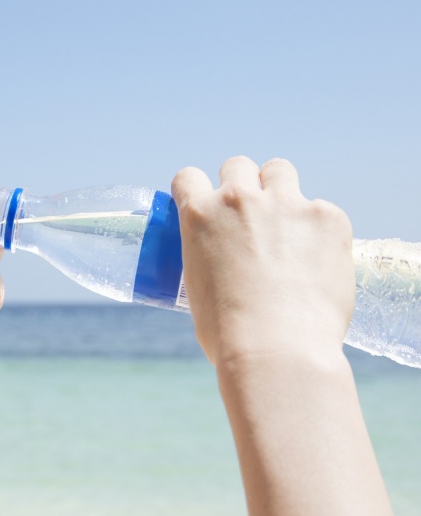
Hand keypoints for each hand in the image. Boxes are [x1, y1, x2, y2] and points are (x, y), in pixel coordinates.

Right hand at [171, 156, 354, 367]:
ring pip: (280, 171)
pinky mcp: (327, 217)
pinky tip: (321, 260)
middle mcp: (239, 199)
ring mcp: (286, 204)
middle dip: (244, 185)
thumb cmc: (231, 334)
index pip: (189, 177)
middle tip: (252, 215)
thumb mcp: (198, 289)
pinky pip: (323, 211)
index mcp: (200, 215)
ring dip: (281, 190)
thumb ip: (209, 261)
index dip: (198, 189)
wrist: (278, 349)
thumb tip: (226, 267)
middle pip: (238, 166)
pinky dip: (321, 230)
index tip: (208, 202)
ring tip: (289, 223)